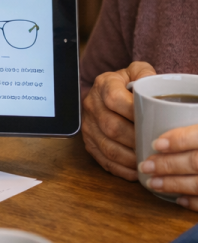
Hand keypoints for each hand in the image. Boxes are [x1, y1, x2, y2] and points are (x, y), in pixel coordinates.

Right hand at [82, 61, 155, 180]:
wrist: (108, 92)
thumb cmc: (128, 85)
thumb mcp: (136, 71)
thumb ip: (144, 73)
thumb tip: (150, 84)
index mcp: (103, 84)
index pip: (114, 99)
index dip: (132, 112)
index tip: (150, 119)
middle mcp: (91, 104)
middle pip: (111, 126)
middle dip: (135, 140)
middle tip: (154, 146)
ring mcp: (88, 125)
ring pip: (107, 146)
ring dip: (129, 158)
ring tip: (147, 160)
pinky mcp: (88, 142)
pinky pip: (103, 159)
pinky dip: (121, 169)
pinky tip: (135, 170)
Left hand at [139, 126, 197, 209]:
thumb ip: (188, 126)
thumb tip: (159, 118)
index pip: (197, 137)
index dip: (177, 140)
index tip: (156, 144)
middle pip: (195, 162)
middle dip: (167, 165)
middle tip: (144, 166)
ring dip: (174, 184)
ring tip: (152, 184)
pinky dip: (193, 202)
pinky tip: (178, 199)